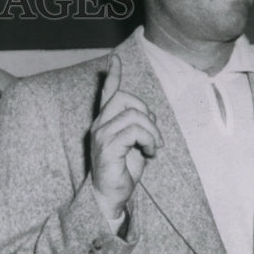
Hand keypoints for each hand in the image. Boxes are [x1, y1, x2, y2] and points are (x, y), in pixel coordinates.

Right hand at [89, 54, 163, 221]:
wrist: (110, 196)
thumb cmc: (122, 170)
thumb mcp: (134, 144)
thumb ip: (138, 126)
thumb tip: (150, 115)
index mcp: (104, 122)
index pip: (108, 93)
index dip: (113, 75)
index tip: (115, 58)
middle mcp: (99, 125)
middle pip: (125, 99)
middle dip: (146, 112)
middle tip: (154, 134)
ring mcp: (101, 135)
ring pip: (134, 115)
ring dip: (152, 131)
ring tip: (153, 147)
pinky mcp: (107, 147)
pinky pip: (134, 132)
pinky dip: (148, 140)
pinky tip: (149, 153)